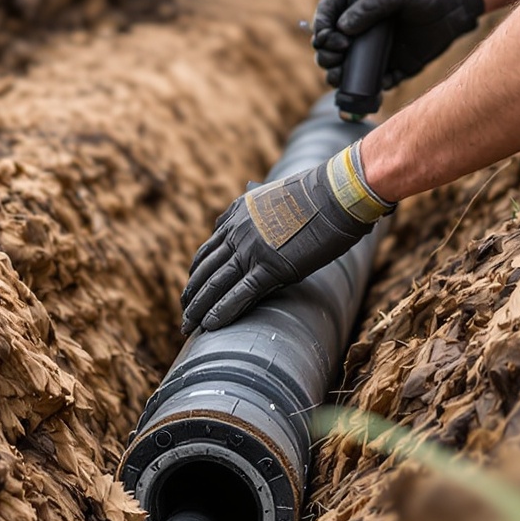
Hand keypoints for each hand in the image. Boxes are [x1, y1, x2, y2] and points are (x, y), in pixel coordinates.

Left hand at [178, 142, 388, 331]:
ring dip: (198, 308)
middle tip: (184, 314)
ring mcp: (251, 250)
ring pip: (215, 283)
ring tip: (187, 327)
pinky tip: (209, 325)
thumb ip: (257, 205)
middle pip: (205, 270)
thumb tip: (250, 194)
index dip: (196, 273)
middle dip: (192, 295)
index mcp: (237, 216)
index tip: (190, 289)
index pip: (208, 251)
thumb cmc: (315, 198)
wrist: (336, 195)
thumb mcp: (275, 196)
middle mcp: (237, 232)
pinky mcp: (270, 267)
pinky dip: (221, 311)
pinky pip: (239, 293)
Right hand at [312, 0, 483, 87]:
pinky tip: (370, 90)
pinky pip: (372, 82)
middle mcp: (358, 25)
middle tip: (336, 59)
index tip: (330, 39)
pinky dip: (367, 89)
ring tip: (340, 79)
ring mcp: (371, 47)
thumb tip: (343, 28)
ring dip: (338, 76)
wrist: (456, 7)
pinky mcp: (388, 65)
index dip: (321, 29)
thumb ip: (372, 4)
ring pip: (344, 67)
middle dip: (326, 56)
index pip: (326, 14)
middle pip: (328, 45)